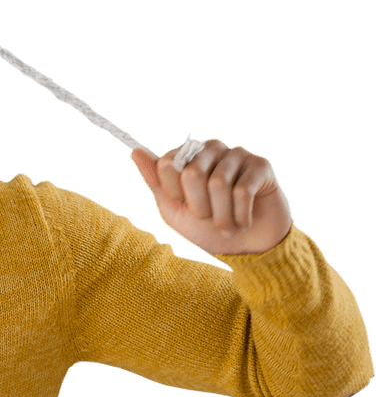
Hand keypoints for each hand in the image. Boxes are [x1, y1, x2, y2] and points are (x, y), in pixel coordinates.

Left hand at [130, 139, 291, 254]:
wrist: (245, 248)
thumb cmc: (206, 227)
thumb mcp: (173, 209)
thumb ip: (155, 181)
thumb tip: (135, 151)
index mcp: (186, 156)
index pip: (167, 165)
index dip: (174, 194)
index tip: (186, 207)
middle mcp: (211, 149)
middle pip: (192, 173)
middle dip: (199, 207)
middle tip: (209, 218)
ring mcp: (237, 154)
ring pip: (218, 184)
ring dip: (221, 216)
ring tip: (227, 225)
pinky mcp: (261, 165)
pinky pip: (242, 191)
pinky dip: (240, 215)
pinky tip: (244, 221)